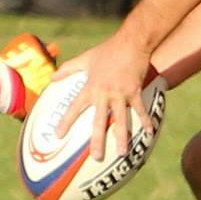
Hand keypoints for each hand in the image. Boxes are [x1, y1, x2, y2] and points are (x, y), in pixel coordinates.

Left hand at [65, 35, 152, 164]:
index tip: (59, 136)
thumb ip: (68, 69)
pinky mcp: (135, 92)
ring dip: (121, 138)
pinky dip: (145, 121)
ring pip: (121, 120)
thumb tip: (52, 78)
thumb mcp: (85, 58)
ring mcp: (121, 94)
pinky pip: (139, 110)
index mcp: (91, 87)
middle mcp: (104, 93)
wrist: (131, 42)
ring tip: (122, 153)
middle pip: (99, 121)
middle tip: (96, 157)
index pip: (75, 108)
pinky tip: (148, 133)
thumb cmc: (107, 50)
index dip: (66, 122)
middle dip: (97, 140)